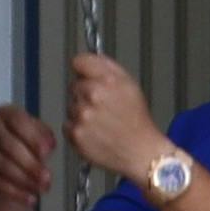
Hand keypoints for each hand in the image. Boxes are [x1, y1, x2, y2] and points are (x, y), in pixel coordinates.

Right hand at [0, 102, 59, 206]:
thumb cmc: (24, 144)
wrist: (3, 163)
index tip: (47, 152)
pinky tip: (30, 197)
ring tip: (42, 188)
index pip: (18, 121)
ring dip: (25, 180)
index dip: (34, 137)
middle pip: (10, 147)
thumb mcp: (36, 134)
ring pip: (3, 166)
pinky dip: (15, 192)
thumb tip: (49, 144)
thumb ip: (44, 136)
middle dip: (31, 165)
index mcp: (7, 114)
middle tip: (47, 178)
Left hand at [62, 54, 166, 179]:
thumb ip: (108, 66)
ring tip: (101, 122)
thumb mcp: (131, 85)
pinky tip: (95, 132)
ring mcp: (82, 116)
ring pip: (71, 106)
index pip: (79, 61)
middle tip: (103, 106)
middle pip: (74, 85)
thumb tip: (91, 58)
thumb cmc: (137, 122)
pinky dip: (78, 129)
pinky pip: (68, 125)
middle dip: (85, 93)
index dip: (84, 69)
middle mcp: (93, 96)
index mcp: (108, 81)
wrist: (141, 152)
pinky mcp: (76, 135)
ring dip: (82, 112)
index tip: (86, 75)